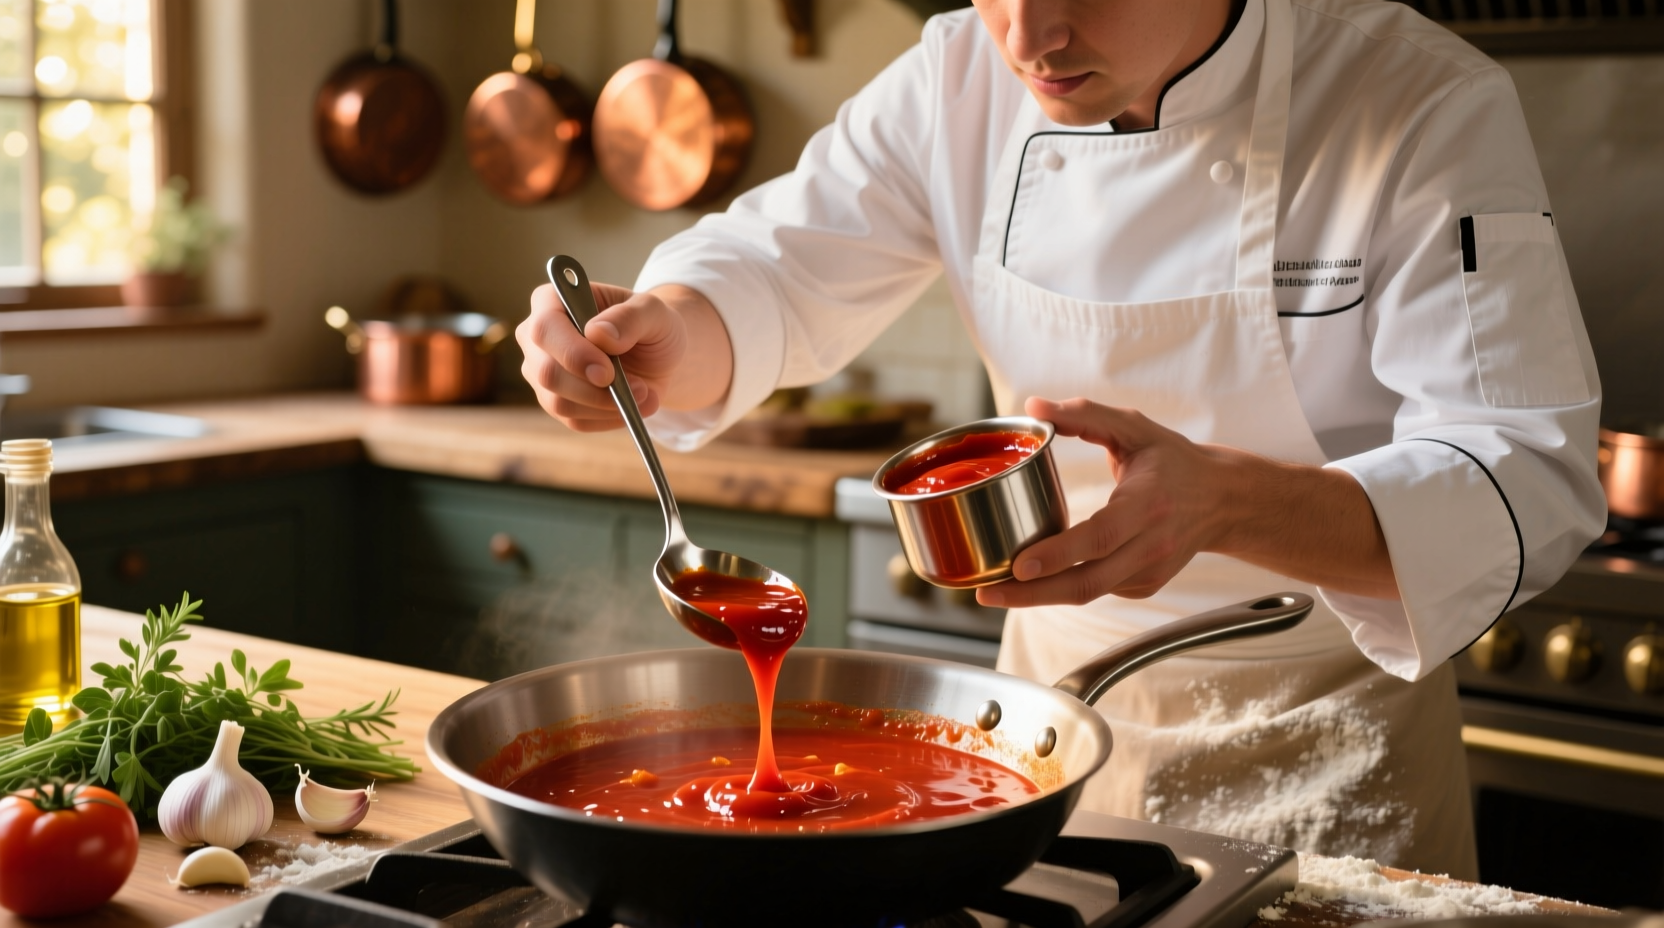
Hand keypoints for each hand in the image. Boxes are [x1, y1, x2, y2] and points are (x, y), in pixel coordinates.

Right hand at [518, 282, 730, 431]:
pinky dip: (609, 418)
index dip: (573, 354)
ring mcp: (541, 372)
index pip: (544, 328)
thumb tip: (599, 334)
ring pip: (559, 403)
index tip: (607, 372)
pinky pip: (575, 420)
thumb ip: (630, 318)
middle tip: (638, 388)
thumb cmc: (651, 324)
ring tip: (644, 393)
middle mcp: (537, 337)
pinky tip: (634, 404)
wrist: (658, 354)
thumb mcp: (655, 312)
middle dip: (593, 389)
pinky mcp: (555, 401)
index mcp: (552, 301)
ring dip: (607, 406)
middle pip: (546, 373)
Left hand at [977, 396, 1395, 607]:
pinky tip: (1036, 582)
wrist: (1224, 500)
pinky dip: (1065, 588)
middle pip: (1088, 581)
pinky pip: (1099, 590)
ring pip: (1090, 593)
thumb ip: (1084, 415)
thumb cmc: (1174, 461)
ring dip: (1041, 598)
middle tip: (990, 592)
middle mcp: (1152, 544)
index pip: (1100, 536)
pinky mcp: (1145, 586)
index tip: (1020, 565)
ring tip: (997, 592)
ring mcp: (1150, 571)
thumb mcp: (1134, 427)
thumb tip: (1034, 407)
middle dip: (1034, 594)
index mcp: (1148, 503)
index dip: (1059, 554)